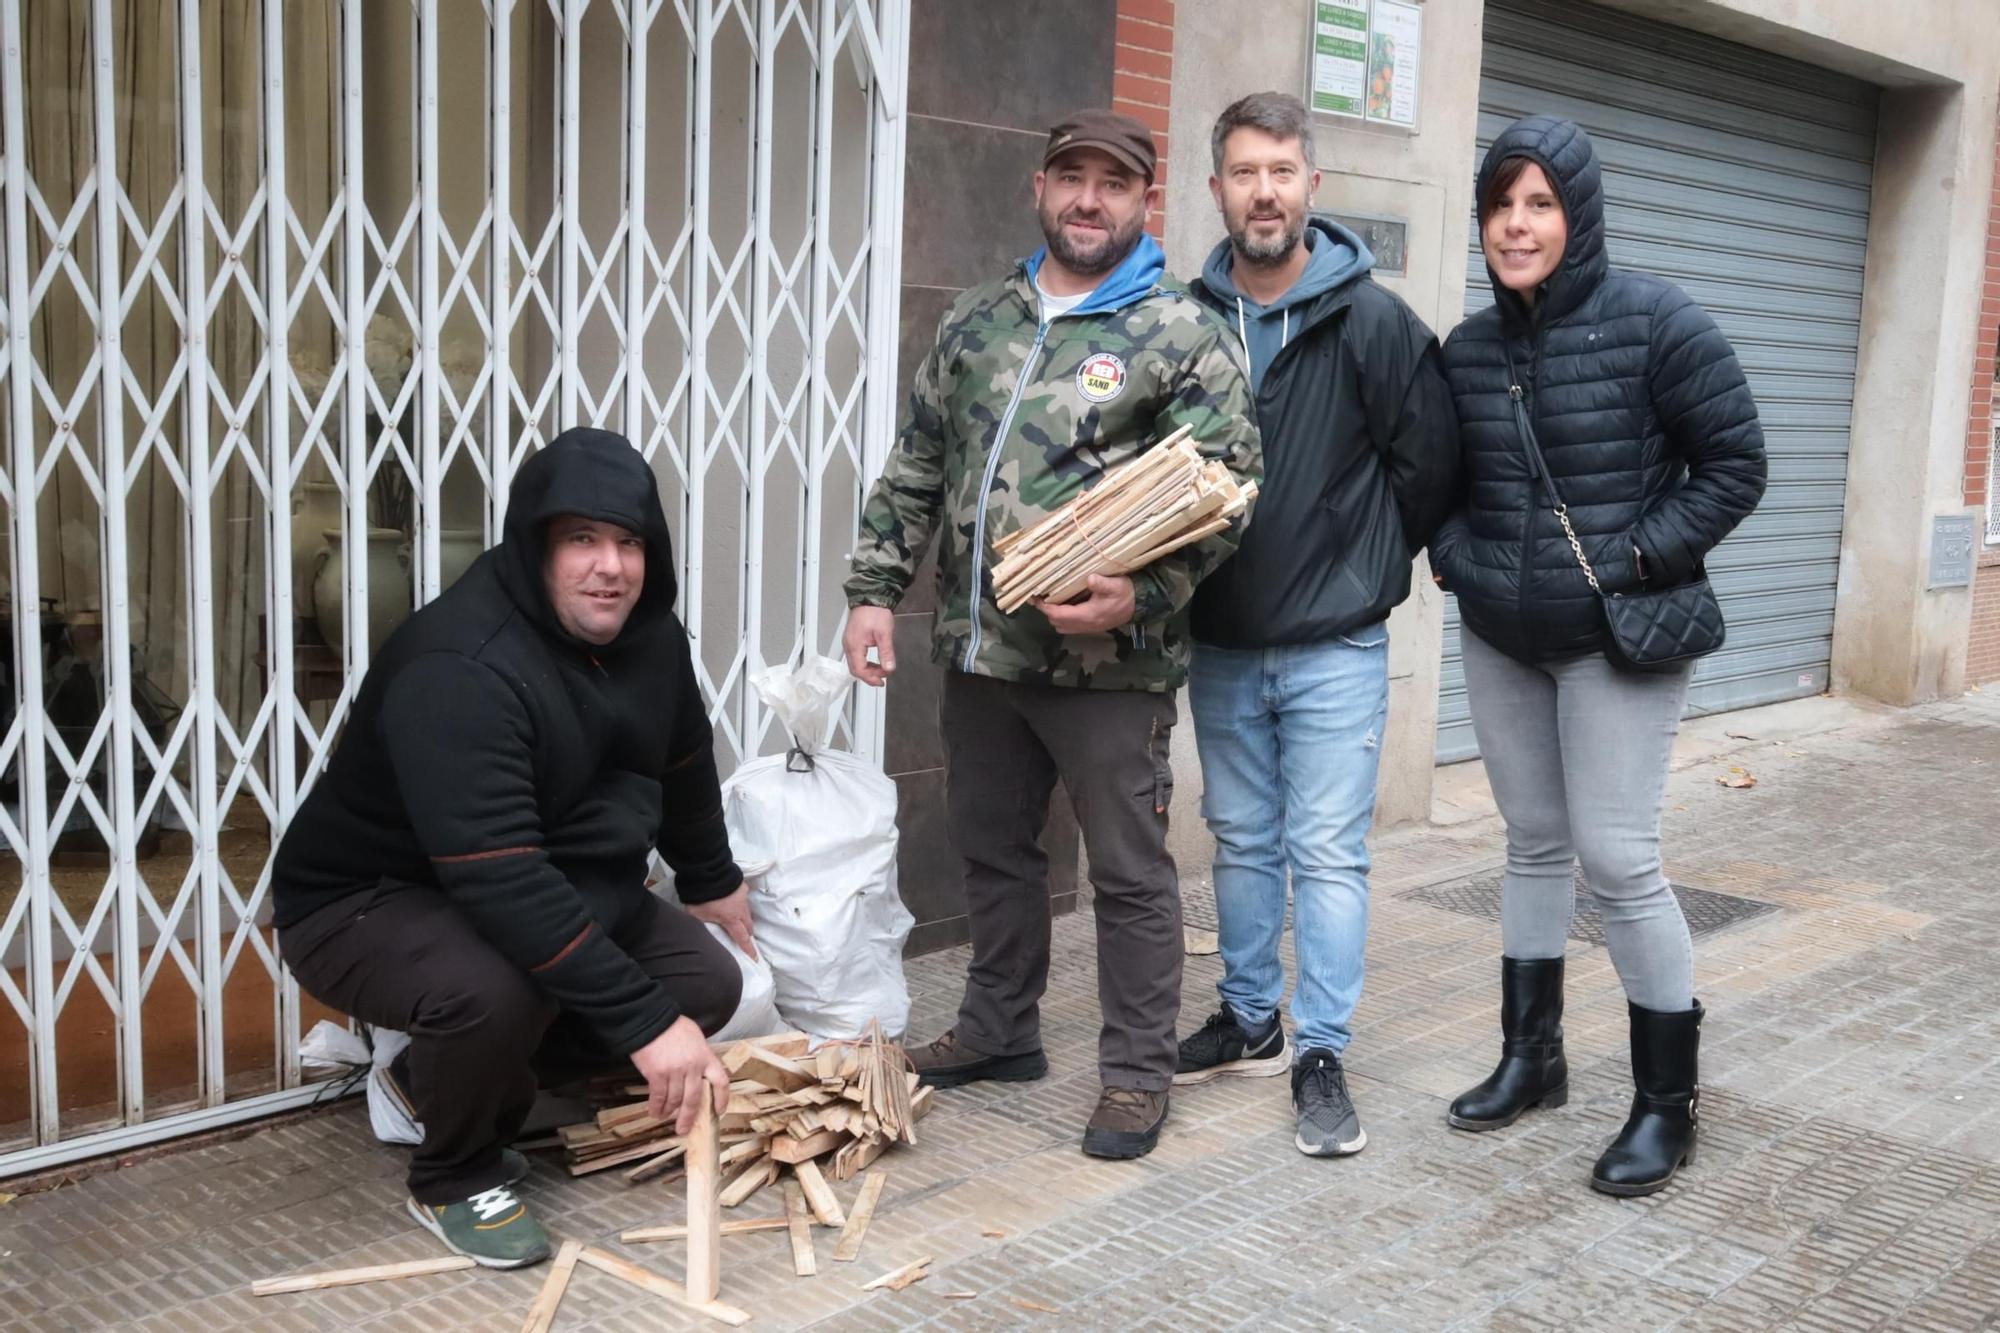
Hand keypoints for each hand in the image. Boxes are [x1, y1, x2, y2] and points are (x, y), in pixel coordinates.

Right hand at [630, 1015, 729, 1134]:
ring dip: (669, 1111)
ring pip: (675, 1100)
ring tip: (666, 1116)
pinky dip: (657, 1107)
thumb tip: (700, 1071)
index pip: (721, 1081)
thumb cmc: (673, 1026)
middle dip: (689, 1117)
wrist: (650, 1020)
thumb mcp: (695, 1038)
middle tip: (684, 1129)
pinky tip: (655, 1112)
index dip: (722, 1098)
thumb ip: (700, 1055)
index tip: (719, 1111)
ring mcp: (675, 1072)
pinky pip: (659, 1097)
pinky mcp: (657, 1075)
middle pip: (694, 1099)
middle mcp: (693, 1067)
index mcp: (706, 1057)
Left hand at [684, 883, 757, 960]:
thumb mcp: (697, 916)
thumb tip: (704, 932)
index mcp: (731, 920)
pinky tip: (732, 903)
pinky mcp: (742, 887)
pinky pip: (744, 900)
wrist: (707, 873)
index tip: (754, 958)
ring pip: (747, 913)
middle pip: (749, 926)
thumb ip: (703, 926)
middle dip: (747, 934)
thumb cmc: (702, 897)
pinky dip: (740, 905)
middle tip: (742, 938)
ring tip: (736, 920)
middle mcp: (741, 910)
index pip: (742, 938)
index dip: (748, 949)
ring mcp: (743, 897)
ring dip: (744, 919)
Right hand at [842, 606, 895, 686]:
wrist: (870, 598)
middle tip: (882, 678)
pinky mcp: (852, 640)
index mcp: (854, 645)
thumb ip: (886, 653)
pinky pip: (856, 657)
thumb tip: (889, 668)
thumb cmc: (874, 612)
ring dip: (868, 670)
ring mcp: (849, 642)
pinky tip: (875, 662)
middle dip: (869, 676)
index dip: (871, 678)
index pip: (859, 670)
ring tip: (881, 670)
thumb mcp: (884, 634)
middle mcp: (849, 645)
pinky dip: (865, 663)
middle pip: (855, 669)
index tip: (882, 681)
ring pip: (855, 664)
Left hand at [1036, 573, 1136, 635]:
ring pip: (1062, 626)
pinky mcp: (1090, 626)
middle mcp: (1085, 624)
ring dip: (1054, 616)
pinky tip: (1062, 605)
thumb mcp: (1116, 585)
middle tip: (1039, 597)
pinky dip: (1062, 617)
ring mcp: (1087, 627)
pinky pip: (1070, 626)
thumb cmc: (1125, 594)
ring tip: (1048, 600)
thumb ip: (1102, 583)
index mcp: (1088, 615)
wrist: (1138, 605)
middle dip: (1047, 611)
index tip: (1036, 598)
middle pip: (1057, 622)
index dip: (1046, 608)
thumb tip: (1090, 579)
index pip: (1059, 615)